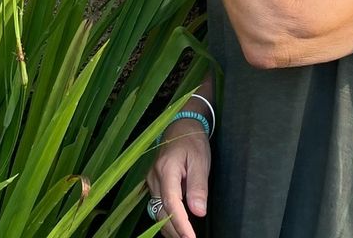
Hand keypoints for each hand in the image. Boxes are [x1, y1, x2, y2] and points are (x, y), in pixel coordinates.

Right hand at [147, 120, 210, 237]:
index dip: (181, 224)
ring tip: (186, 237)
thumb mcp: (200, 161)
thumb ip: (198, 186)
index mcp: (166, 170)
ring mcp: (152, 181)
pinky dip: (167, 220)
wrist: (181, 126)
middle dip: (176, 232)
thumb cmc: (192, 142)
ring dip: (171, 229)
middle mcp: (154, 177)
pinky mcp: (154, 184)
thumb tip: (198, 212)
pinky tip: (178, 228)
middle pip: (162, 212)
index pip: (172, 203)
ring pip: (158, 212)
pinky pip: (158, 207)